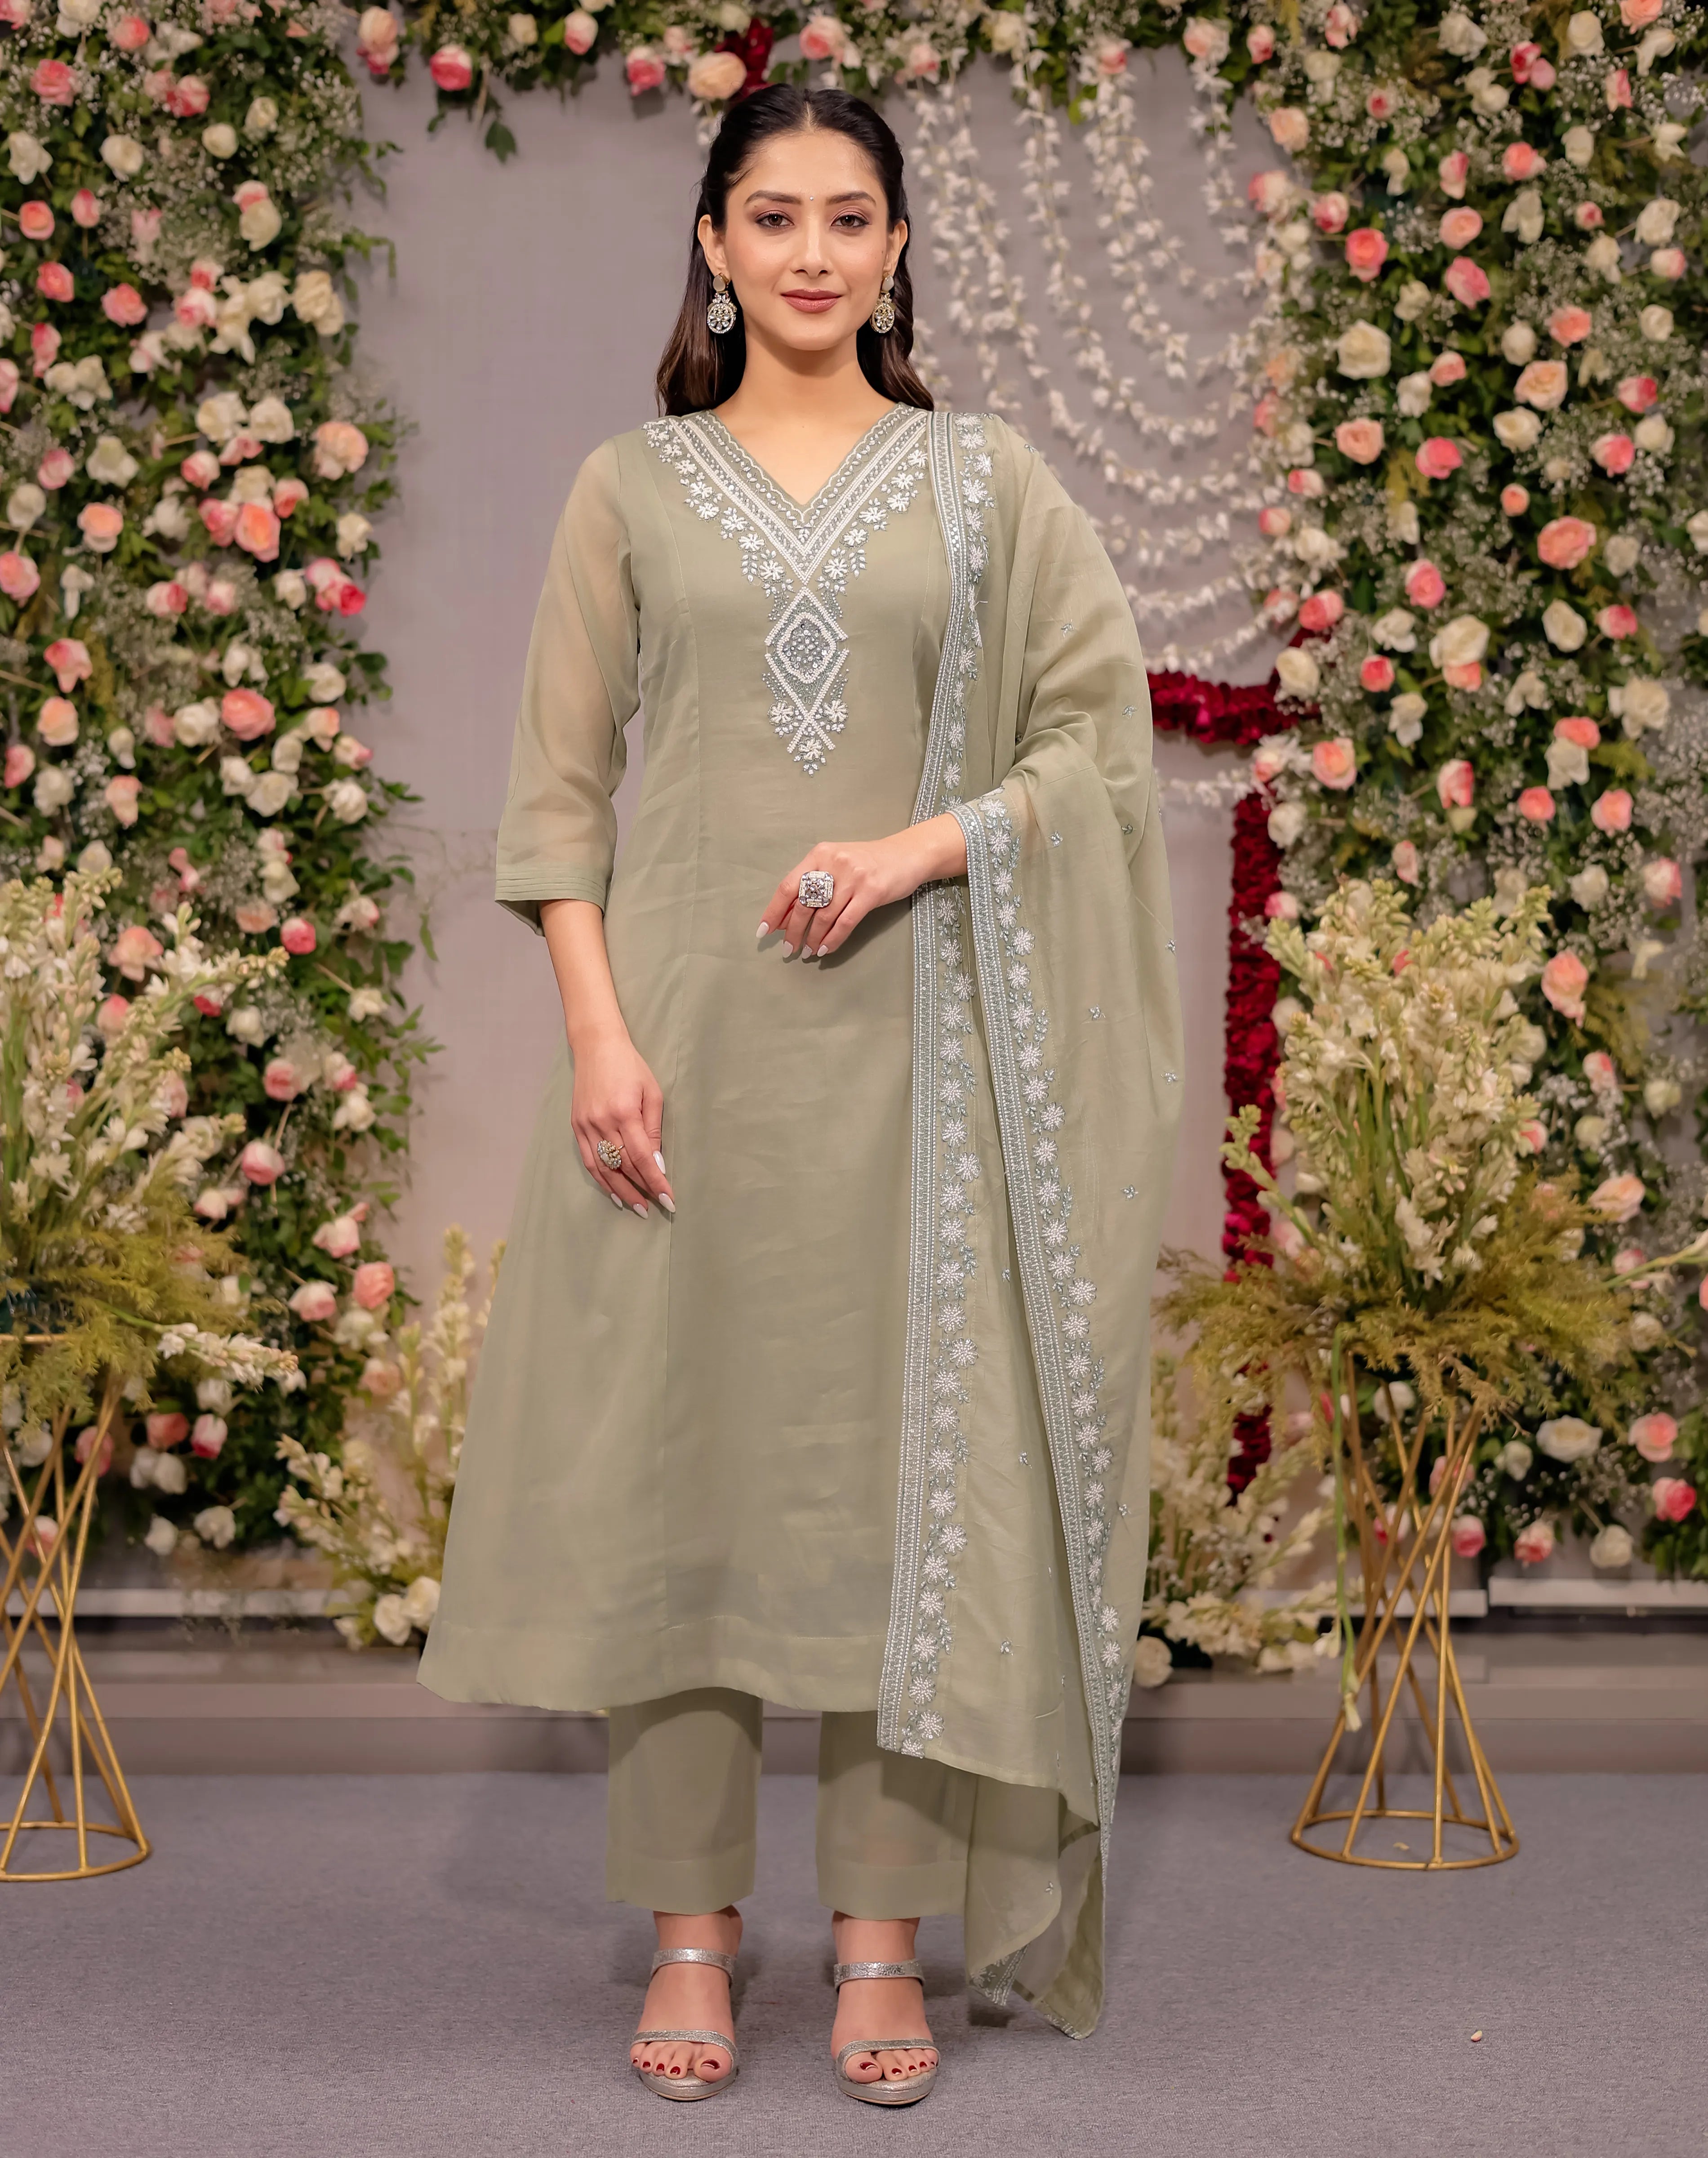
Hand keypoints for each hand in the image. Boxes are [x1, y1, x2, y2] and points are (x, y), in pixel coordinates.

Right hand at [569, 1028, 674, 1216]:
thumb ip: (654, 1129)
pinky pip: (589, 1160)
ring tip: (636, 1206)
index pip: (642, 1157)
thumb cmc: (631, 1067)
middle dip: (641, 1189)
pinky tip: (613, 1190)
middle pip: (623, 1166)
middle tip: (655, 1208)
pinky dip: (601, 1178)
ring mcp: (585, 1125)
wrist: (597, 1047)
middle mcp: (602, 1122)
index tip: (668, 1199)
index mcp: (624, 1112)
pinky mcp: (576, 1126)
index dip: (655, 1181)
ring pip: (603, 1168)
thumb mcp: (652, 1093)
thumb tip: (657, 1163)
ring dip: (621, 1190)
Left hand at [761, 814, 968, 960]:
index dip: (774, 911)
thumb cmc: (868, 862)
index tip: (764, 931)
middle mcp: (834, 863)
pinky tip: (825, 949)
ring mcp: (853, 877)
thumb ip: (813, 885)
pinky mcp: (871, 892)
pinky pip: (845, 922)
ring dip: (813, 938)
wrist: (907, 854)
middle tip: (787, 950)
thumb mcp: (837, 865)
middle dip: (793, 931)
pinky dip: (833, 939)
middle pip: (804, 904)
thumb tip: (787, 917)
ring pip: (824, 916)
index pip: (788, 886)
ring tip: (807, 952)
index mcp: (819, 854)